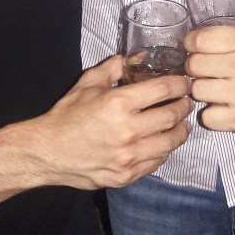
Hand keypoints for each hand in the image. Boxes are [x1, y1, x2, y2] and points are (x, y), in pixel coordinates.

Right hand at [34, 56, 189, 189]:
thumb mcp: (88, 82)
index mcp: (119, 103)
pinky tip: (164, 144)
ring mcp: (128, 157)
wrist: (48, 152)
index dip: (179, 85)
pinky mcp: (125, 176)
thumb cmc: (68, 115)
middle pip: (171, 117)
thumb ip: (113, 67)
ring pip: (168, 143)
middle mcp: (127, 131)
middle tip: (186, 102)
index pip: (162, 90)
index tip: (185, 83)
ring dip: (180, 132)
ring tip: (182, 125)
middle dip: (183, 107)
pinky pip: (155, 163)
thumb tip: (134, 58)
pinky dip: (164, 152)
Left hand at [185, 25, 234, 139]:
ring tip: (216, 92)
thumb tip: (225, 31)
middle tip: (207, 72)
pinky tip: (223, 110)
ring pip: (197, 91)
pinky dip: (212, 115)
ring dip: (204, 91)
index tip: (195, 49)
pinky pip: (207, 118)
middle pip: (194, 65)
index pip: (200, 39)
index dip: (192, 44)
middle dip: (197, 68)